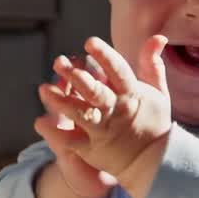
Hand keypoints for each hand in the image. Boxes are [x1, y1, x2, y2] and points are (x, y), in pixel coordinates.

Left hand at [35, 36, 171, 186]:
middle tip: (58, 62)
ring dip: (61, 101)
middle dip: (76, 77)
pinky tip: (40, 121)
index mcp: (132, 95)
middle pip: (95, 92)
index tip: (89, 42)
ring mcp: (102, 131)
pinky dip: (55, 133)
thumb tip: (157, 36)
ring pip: (80, 114)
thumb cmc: (153, 122)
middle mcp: (116, 112)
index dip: (104, 56)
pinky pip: (71, 141)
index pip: (118, 71)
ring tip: (43, 89)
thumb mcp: (158, 92)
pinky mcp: (92, 149)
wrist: (153, 162)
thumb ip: (152, 64)